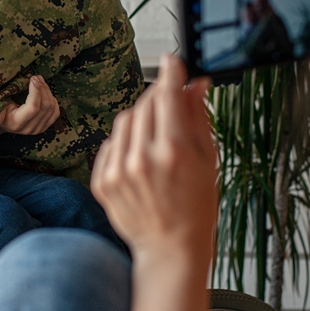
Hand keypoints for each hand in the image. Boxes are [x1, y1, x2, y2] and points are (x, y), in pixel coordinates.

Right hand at [0, 75, 59, 135]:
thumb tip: (4, 96)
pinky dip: (53, 100)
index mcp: (16, 123)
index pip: (33, 107)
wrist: (2, 122)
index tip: (32, 78)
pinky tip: (46, 92)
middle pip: (45, 106)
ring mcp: (38, 129)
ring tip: (40, 81)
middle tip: (36, 77)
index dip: (36, 91)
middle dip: (42, 88)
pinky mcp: (44, 127)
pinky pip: (55, 112)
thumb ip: (1, 99)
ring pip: (51, 108)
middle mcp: (29, 129)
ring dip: (47, 91)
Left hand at [91, 54, 216, 254]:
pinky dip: (124, 144)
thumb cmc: (195, 208)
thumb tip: (194, 84)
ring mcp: (118, 171)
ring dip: (141, 120)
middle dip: (159, 98)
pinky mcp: (102, 182)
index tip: (172, 62)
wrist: (170, 249)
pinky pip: (110, 144)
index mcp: (174, 152)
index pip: (168, 95)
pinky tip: (140, 161)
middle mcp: (143, 159)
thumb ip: (198, 117)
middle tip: (171, 106)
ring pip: (125, 120)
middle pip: (145, 104)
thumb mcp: (207, 160)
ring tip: (156, 142)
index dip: (171, 73)